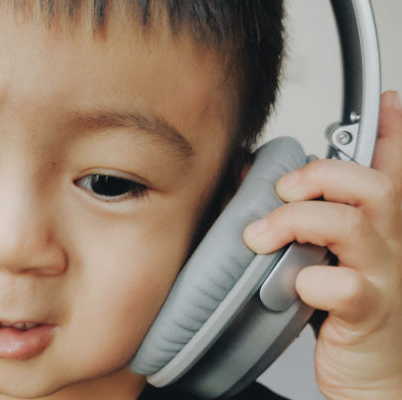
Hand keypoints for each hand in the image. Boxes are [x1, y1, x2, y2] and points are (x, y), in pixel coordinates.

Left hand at [243, 91, 401, 398]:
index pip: (394, 168)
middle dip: (320, 176)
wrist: (370, 373)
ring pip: (355, 224)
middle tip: (284, 191)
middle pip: (376, 185)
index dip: (392, 133)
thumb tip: (251, 178)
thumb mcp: (325, 253)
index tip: (385, 103)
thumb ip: (303, 217)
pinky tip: (294, 288)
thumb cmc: (343, 310)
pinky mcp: (369, 312)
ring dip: (297, 222)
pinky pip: (343, 285)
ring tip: (262, 237)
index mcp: (381, 226)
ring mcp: (385, 276)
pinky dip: (309, 281)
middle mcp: (392, 244)